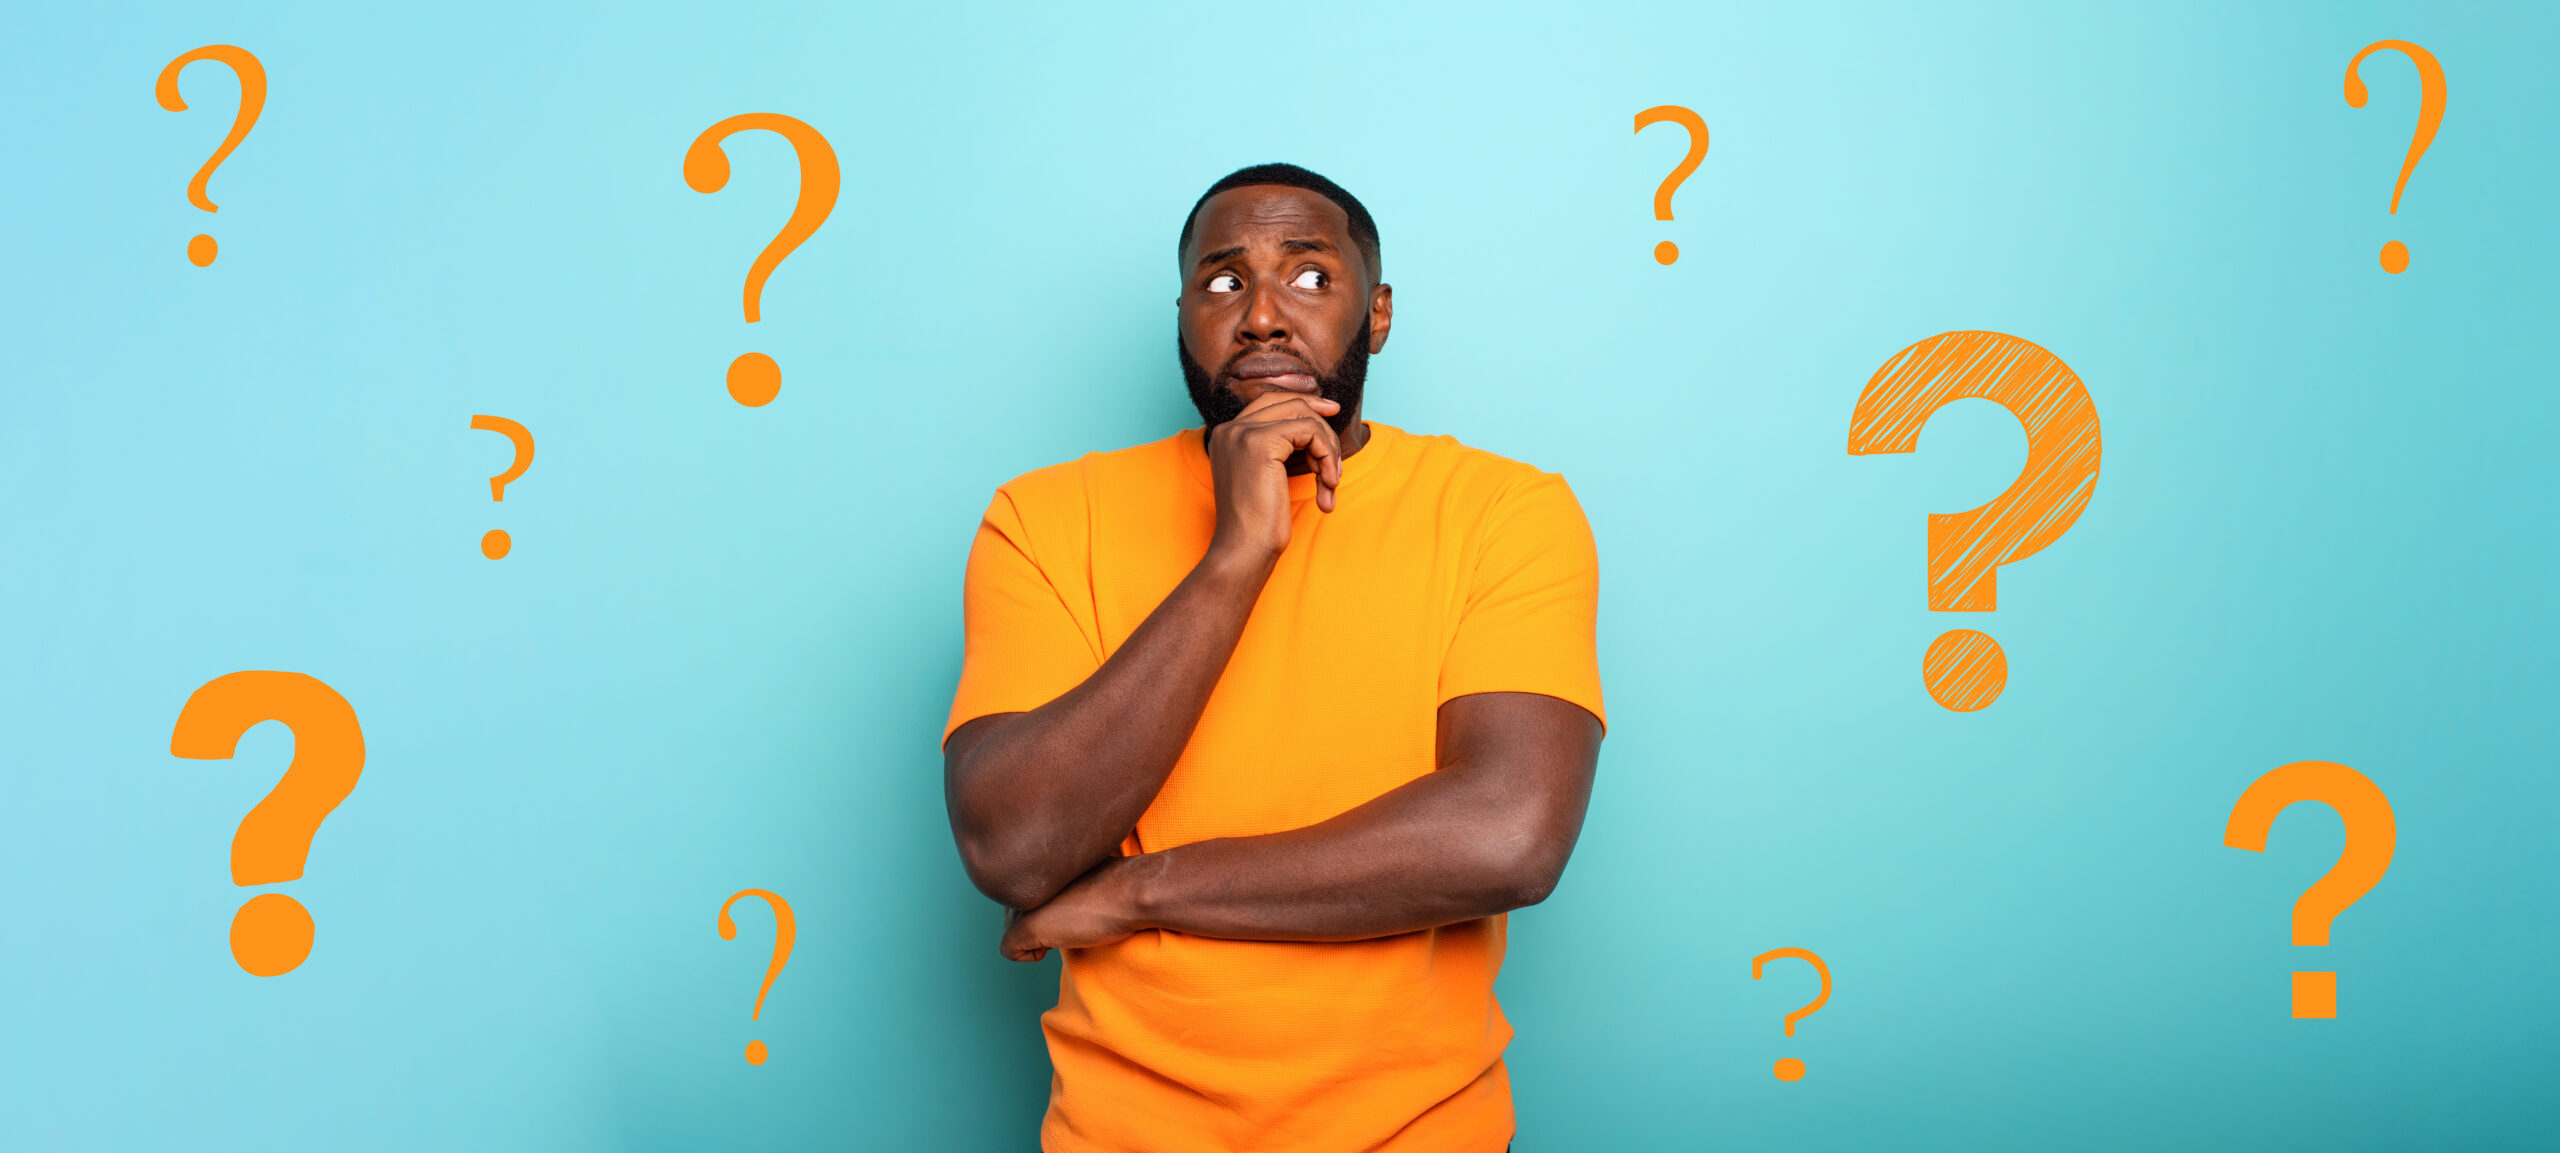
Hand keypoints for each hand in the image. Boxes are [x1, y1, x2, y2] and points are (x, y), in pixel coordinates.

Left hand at [1000, 857, 1144, 961]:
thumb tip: (1055, 899)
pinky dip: (1030, 956)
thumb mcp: (1080, 874)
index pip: (1021, 891)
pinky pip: (1008, 951)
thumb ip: (1059, 880)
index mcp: (1034, 865)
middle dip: (1036, 922)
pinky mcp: (1026, 927)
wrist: (1131, 892)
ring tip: (1066, 927)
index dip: (1043, 905)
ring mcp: (1022, 903)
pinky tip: (1055, 945)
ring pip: (1010, 930)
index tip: (1067, 905)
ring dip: (1036, 937)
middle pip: (1012, 912)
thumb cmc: (1117, 886)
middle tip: (1068, 919)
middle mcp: (1023, 880)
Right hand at [1205, 390, 1343, 563]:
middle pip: (1288, 403)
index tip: (1331, 411)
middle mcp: (1230, 429)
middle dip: (1322, 424)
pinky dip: (1327, 456)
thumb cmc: (1257, 524)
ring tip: (1331, 483)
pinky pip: (1310, 431)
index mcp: (1227, 436)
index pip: (1270, 402)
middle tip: (1338, 453)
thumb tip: (1314, 422)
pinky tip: (1328, 484)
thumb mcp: (1266, 477)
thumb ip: (1279, 448)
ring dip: (1327, 449)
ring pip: (1303, 416)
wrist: (1244, 550)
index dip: (1304, 403)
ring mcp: (1243, 433)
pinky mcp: (1261, 443)